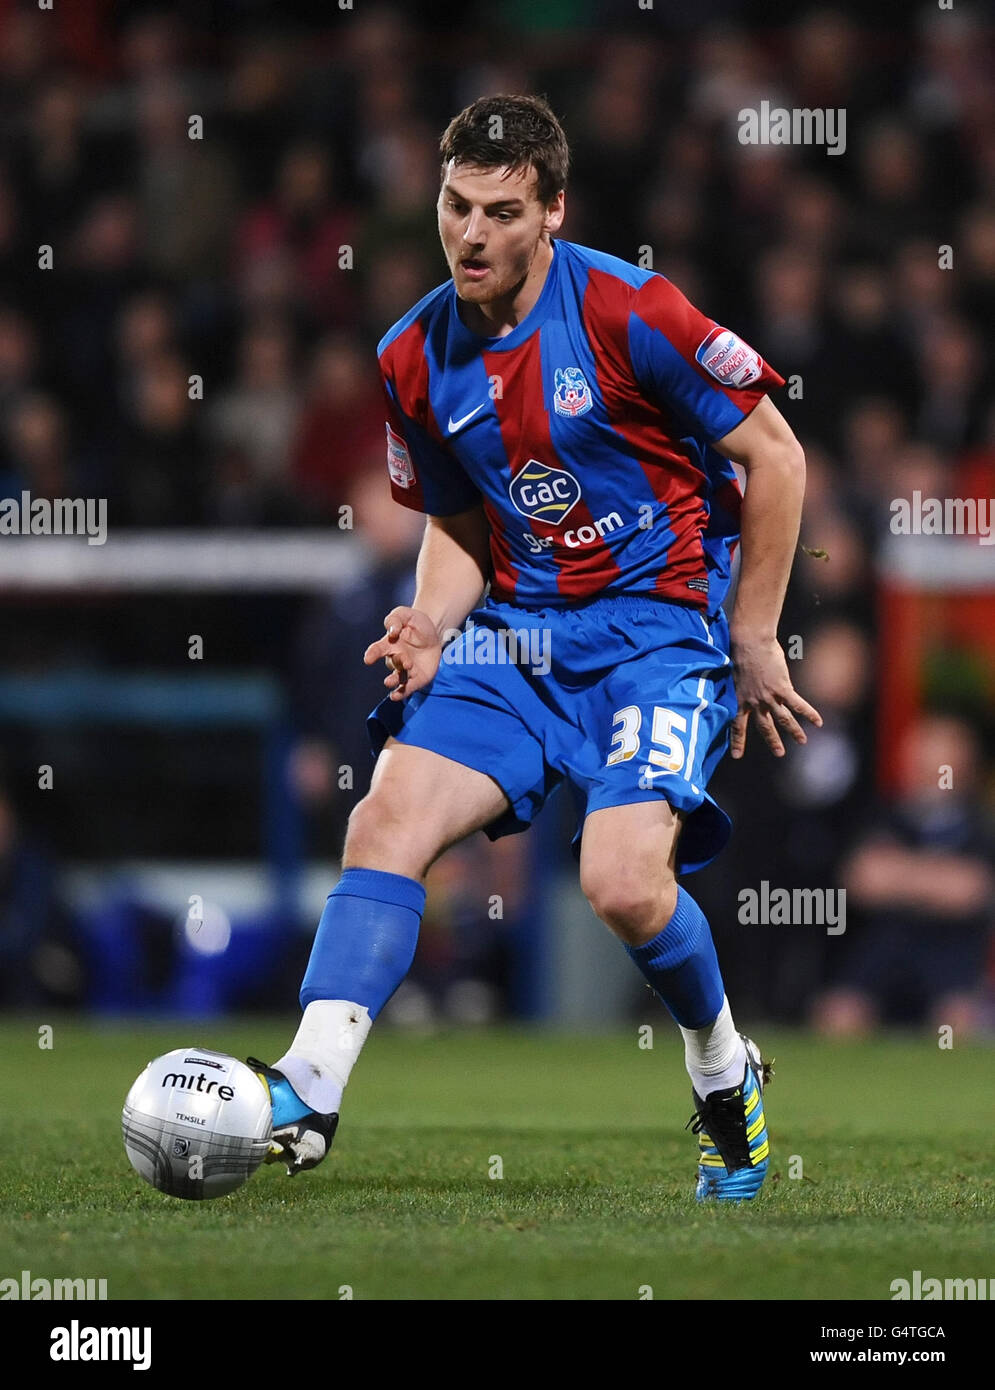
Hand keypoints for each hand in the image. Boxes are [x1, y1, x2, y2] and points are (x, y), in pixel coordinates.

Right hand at [363, 606, 441, 701]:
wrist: (435, 632)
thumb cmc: (416, 623)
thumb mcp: (406, 614)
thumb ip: (395, 619)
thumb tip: (392, 632)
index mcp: (389, 643)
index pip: (377, 649)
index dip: (372, 654)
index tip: (368, 659)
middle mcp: (395, 658)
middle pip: (392, 663)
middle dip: (397, 662)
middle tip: (405, 660)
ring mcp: (405, 670)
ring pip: (397, 678)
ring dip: (394, 681)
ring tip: (392, 682)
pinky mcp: (417, 678)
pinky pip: (407, 688)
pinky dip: (401, 693)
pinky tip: (395, 696)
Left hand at [729, 633, 821, 757]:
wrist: (750, 641)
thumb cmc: (741, 651)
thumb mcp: (736, 673)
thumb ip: (744, 685)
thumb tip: (749, 687)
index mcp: (740, 698)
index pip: (737, 725)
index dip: (737, 740)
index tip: (737, 756)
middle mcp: (754, 701)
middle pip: (764, 726)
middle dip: (772, 740)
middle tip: (780, 753)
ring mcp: (768, 696)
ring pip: (783, 719)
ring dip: (794, 731)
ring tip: (802, 741)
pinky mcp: (782, 688)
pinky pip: (797, 704)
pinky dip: (809, 713)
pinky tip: (818, 721)